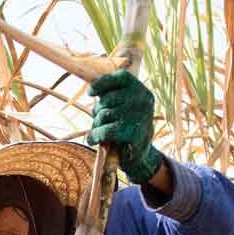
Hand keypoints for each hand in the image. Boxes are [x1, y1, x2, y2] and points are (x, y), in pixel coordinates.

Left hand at [86, 69, 163, 184]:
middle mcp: (143, 101)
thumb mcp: (124, 108)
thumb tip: (93, 89)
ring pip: (103, 115)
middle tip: (100, 122)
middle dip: (98, 111)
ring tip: (100, 132)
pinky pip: (104, 131)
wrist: (141, 156)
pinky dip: (95, 136)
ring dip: (96, 125)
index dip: (102, 83)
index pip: (121, 77)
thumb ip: (113, 97)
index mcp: (143, 92)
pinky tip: (94, 140)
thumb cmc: (128, 129)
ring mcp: (139, 117)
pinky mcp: (133, 133)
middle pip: (107, 99)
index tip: (90, 93)